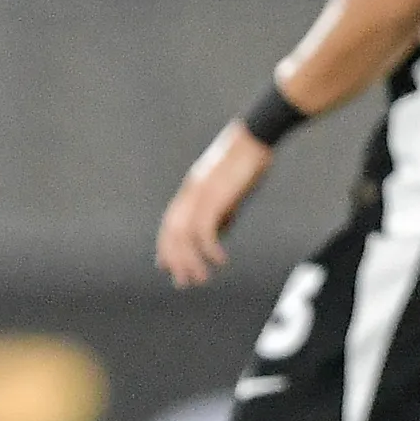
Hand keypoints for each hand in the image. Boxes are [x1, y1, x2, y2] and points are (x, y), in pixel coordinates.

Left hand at [156, 124, 271, 287]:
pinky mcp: (214, 197)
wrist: (254, 138)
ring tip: (202, 279)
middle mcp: (189, 194)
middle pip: (173, 234)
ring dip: (191, 261)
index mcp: (191, 190)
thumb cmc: (247, 161)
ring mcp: (199, 195)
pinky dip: (209, 249)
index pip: (170, 224)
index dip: (165, 247)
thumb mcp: (229, 191)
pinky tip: (219, 260)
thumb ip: (221, 212)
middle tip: (184, 283)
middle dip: (176, 261)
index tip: (165, 266)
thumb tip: (216, 236)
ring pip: (185, 237)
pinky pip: (204, 230)